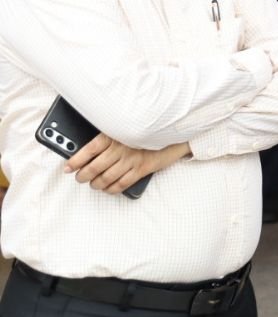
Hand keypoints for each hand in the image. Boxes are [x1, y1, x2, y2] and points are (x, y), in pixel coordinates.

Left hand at [66, 135, 189, 194]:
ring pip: (106, 178)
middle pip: (94, 168)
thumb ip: (108, 136)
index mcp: (114, 134)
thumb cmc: (145, 128)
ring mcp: (132, 160)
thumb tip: (86, 151)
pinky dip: (111, 189)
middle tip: (79, 177)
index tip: (67, 167)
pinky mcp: (142, 169)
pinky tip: (107, 188)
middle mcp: (121, 148)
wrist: (172, 131)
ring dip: (96, 184)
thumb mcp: (123, 127)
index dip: (75, 161)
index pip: (89, 150)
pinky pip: (122, 184)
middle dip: (83, 176)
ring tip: (92, 183)